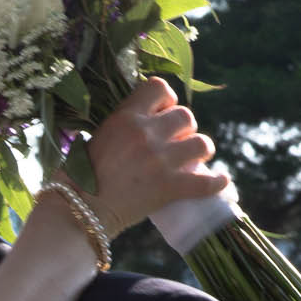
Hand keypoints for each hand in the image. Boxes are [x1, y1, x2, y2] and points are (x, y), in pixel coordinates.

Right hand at [84, 78, 228, 238]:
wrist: (79, 212)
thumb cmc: (79, 178)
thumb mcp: (97, 137)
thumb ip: (123, 124)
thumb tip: (142, 121)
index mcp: (127, 117)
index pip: (160, 88)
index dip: (166, 100)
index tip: (161, 114)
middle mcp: (146, 133)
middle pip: (185, 116)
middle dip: (184, 128)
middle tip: (176, 143)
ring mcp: (160, 161)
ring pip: (201, 143)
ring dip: (201, 150)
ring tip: (195, 159)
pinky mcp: (169, 188)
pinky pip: (205, 182)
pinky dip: (217, 183)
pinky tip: (221, 181)